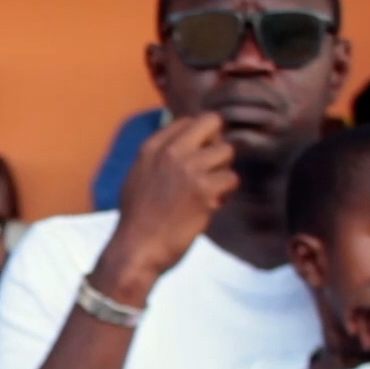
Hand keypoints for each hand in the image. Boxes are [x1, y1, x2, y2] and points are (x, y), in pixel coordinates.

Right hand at [99, 114, 237, 297]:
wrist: (137, 248)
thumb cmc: (137, 218)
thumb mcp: (138, 176)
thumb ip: (159, 157)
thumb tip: (183, 144)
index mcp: (151, 147)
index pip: (189, 120)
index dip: (200, 137)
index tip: (198, 156)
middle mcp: (170, 152)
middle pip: (213, 122)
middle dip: (217, 143)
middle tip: (212, 167)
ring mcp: (188, 169)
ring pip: (227, 152)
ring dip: (223, 172)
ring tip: (209, 190)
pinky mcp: (204, 190)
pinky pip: (232, 179)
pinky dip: (225, 194)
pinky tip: (210, 206)